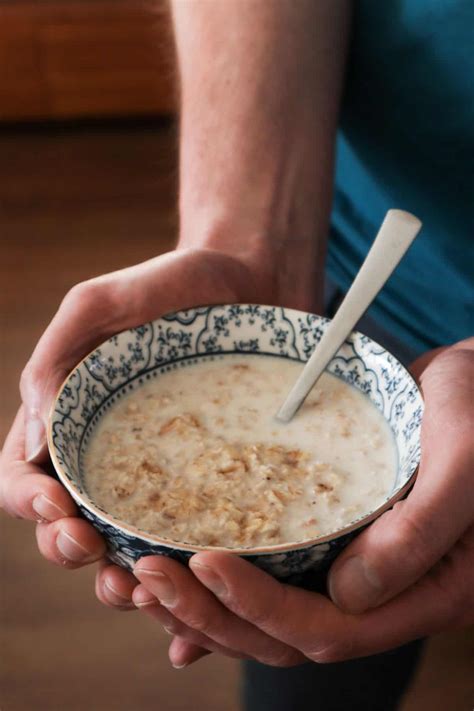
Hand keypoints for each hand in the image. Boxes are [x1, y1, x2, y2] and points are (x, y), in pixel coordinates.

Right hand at [0, 247, 272, 602]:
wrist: (251, 281)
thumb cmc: (172, 286)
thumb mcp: (99, 305)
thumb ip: (55, 360)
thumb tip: (34, 438)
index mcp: (70, 424)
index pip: (25, 480)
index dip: (32, 506)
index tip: (62, 507)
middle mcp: (109, 462)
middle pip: (65, 529)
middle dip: (69, 552)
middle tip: (95, 552)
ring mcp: (160, 481)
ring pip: (122, 552)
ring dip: (119, 584)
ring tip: (143, 588)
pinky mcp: (211, 490)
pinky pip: (189, 547)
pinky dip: (184, 589)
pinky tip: (193, 617)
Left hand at [132, 339, 473, 667]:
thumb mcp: (464, 462)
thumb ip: (419, 532)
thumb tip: (347, 595)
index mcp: (426, 590)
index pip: (332, 629)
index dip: (262, 607)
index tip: (204, 563)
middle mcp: (388, 592)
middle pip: (288, 634)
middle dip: (214, 614)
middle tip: (149, 577)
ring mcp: (360, 567)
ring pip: (275, 613)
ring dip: (209, 606)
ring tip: (147, 582)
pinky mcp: (337, 539)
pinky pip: (280, 576)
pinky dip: (230, 589)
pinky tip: (187, 586)